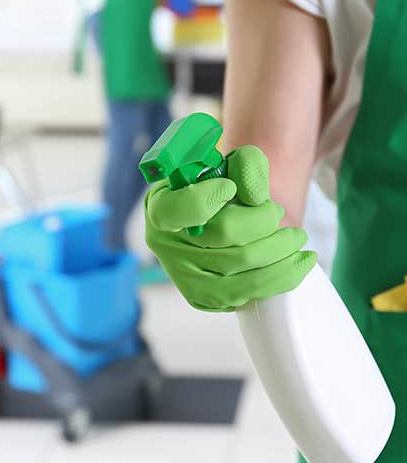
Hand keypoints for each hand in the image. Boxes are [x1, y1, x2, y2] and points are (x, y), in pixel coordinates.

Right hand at [144, 145, 316, 311]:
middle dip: (265, 224)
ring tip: (300, 244)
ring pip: (238, 275)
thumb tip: (258, 198)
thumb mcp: (230, 164)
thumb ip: (246, 166)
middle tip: (282, 214)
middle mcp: (166, 245)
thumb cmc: (218, 187)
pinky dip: (276, 282)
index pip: (176, 210)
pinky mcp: (200, 297)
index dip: (206, 198)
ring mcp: (181, 276)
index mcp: (161, 207)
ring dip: (280, 259)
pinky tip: (293, 266)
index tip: (230, 188)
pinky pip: (243, 297)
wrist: (211, 220)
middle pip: (223, 237)